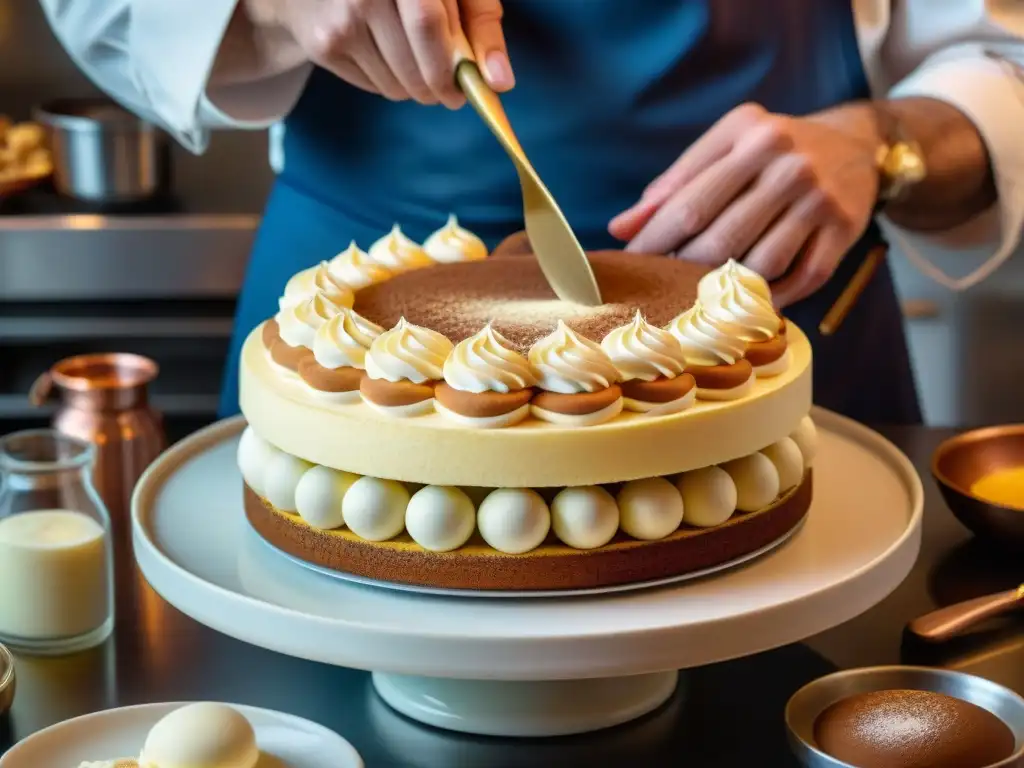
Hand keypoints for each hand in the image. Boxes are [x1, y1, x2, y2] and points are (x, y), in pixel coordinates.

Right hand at [255, 0, 512, 108]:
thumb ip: (482, 26)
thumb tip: (501, 82)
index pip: (427, 25)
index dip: (449, 66)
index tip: (463, 92)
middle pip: (412, 67)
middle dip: (437, 89)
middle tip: (448, 88)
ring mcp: (338, 22)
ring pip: (395, 86)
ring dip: (416, 88)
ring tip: (416, 60)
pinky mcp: (322, 46)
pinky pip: (374, 87)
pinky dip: (391, 82)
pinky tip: (387, 53)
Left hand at [609, 103, 881, 305]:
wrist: (857, 144)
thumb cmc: (772, 149)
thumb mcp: (726, 145)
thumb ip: (674, 183)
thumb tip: (621, 228)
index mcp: (750, 136)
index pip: (689, 203)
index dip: (653, 242)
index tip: (629, 265)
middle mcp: (788, 165)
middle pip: (721, 239)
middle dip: (683, 271)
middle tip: (659, 291)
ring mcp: (820, 199)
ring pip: (762, 264)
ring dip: (727, 290)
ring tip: (698, 302)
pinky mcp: (845, 229)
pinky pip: (803, 278)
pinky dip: (773, 297)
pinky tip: (747, 305)